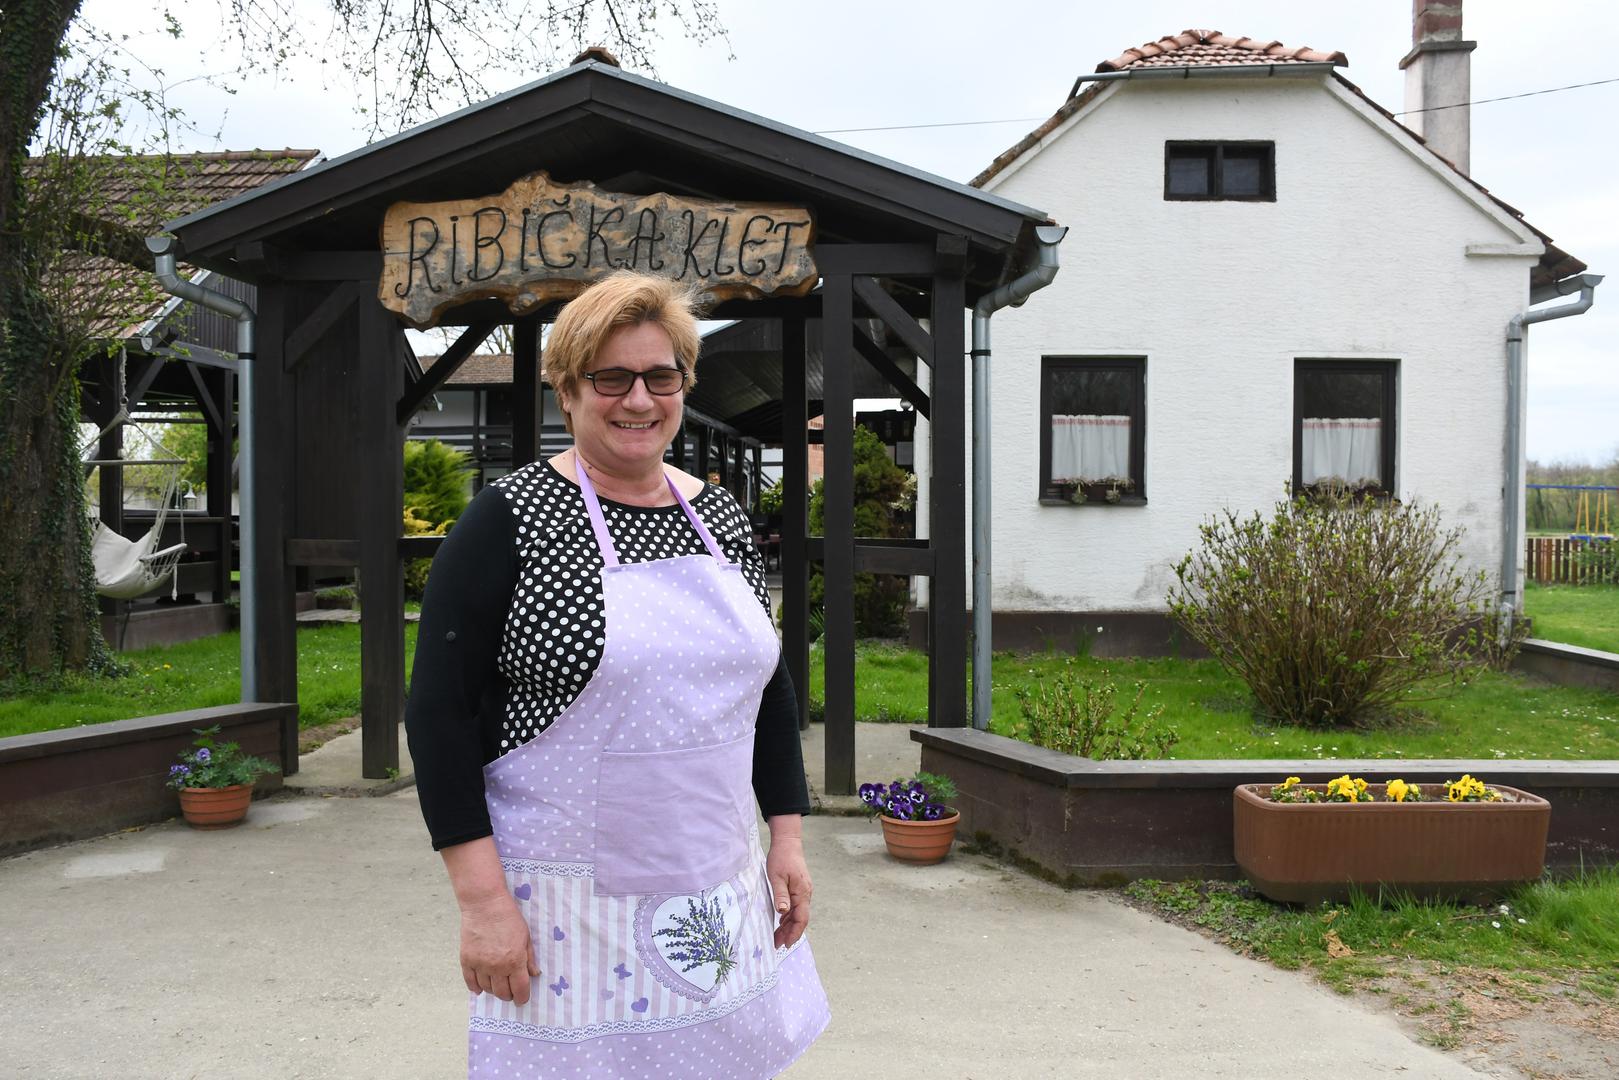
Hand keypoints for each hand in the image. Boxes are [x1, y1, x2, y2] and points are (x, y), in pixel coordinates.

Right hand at [458, 894, 539, 1003]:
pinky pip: (470, 982)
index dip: (522, 997)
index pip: (520, 989)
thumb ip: (529, 958)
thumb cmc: (509, 918)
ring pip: (487, 989)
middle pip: (502, 993)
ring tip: (497, 985)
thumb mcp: (526, 936)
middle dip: (508, 995)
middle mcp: (497, 966)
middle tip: (510, 991)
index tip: (521, 999)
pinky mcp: (466, 960)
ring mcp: (480, 964)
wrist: (485, 904)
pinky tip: (480, 988)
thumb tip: (534, 974)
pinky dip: (475, 987)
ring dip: (493, 990)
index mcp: (515, 961)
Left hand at [765, 834, 811, 948]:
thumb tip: (783, 912)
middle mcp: (805, 893)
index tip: (785, 944)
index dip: (794, 933)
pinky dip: (788, 917)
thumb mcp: (776, 877)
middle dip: (790, 933)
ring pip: (798, 913)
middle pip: (800, 918)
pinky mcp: (799, 888)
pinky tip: (781, 922)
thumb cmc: (781, 857)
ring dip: (789, 926)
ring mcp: (803, 891)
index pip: (801, 918)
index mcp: (802, 892)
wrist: (788, 842)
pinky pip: (796, 907)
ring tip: (777, 937)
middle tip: (777, 944)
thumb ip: (780, 894)